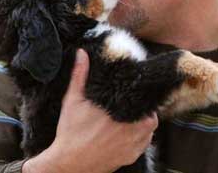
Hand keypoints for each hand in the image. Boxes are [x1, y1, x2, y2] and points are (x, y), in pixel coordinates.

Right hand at [23, 49, 157, 172]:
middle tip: (136, 106)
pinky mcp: (128, 159)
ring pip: (149, 133)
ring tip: (134, 118)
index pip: (145, 105)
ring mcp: (130, 148)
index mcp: (119, 115)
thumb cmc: (70, 133)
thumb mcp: (73, 100)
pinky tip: (130, 134)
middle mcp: (129, 132)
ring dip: (144, 125)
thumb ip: (79, 75)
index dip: (146, 100)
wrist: (67, 164)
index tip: (141, 96)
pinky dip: (140, 140)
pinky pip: (143, 147)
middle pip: (150, 119)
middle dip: (146, 111)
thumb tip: (82, 55)